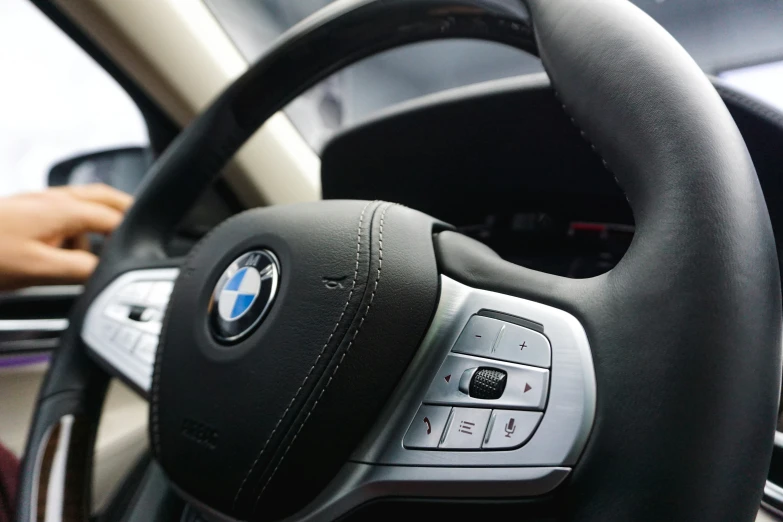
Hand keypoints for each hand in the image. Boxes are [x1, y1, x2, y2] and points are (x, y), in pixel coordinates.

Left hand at [0, 184, 132, 290]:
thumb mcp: (38, 270)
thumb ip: (79, 269)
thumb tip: (105, 271)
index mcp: (63, 209)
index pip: (115, 216)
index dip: (131, 234)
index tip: (138, 251)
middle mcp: (53, 198)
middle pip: (104, 197)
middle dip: (127, 211)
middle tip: (140, 228)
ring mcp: (37, 200)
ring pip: (84, 201)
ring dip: (101, 217)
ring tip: (102, 246)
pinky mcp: (24, 209)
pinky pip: (64, 209)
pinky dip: (78, 223)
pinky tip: (69, 246)